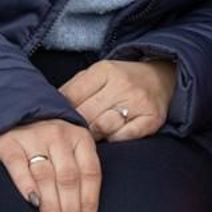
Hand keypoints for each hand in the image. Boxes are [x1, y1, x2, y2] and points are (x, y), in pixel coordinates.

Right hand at [0, 118, 101, 211]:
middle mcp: (60, 136)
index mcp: (80, 139)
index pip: (90, 175)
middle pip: (69, 180)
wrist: (13, 114)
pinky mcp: (9, 143)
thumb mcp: (70, 150)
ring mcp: (34, 138)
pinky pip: (18, 167)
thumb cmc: (47, 143)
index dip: (89, 204)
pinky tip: (32, 204)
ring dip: (51, 209)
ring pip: (46, 177)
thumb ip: (79, 173)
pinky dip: (26, 185)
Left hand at [59, 59, 177, 142]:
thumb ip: (74, 89)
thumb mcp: (98, 75)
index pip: (70, 96)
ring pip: (101, 128)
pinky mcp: (152, 119)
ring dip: (93, 136)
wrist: (164, 78)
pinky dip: (114, 140)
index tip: (58, 122)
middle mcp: (123, 84)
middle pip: (84, 115)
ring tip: (90, 137)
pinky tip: (111, 138)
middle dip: (75, 127)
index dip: (61, 113)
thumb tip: (46, 110)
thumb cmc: (123, 81)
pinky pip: (123, 137)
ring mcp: (139, 102)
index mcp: (105, 70)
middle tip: (70, 135)